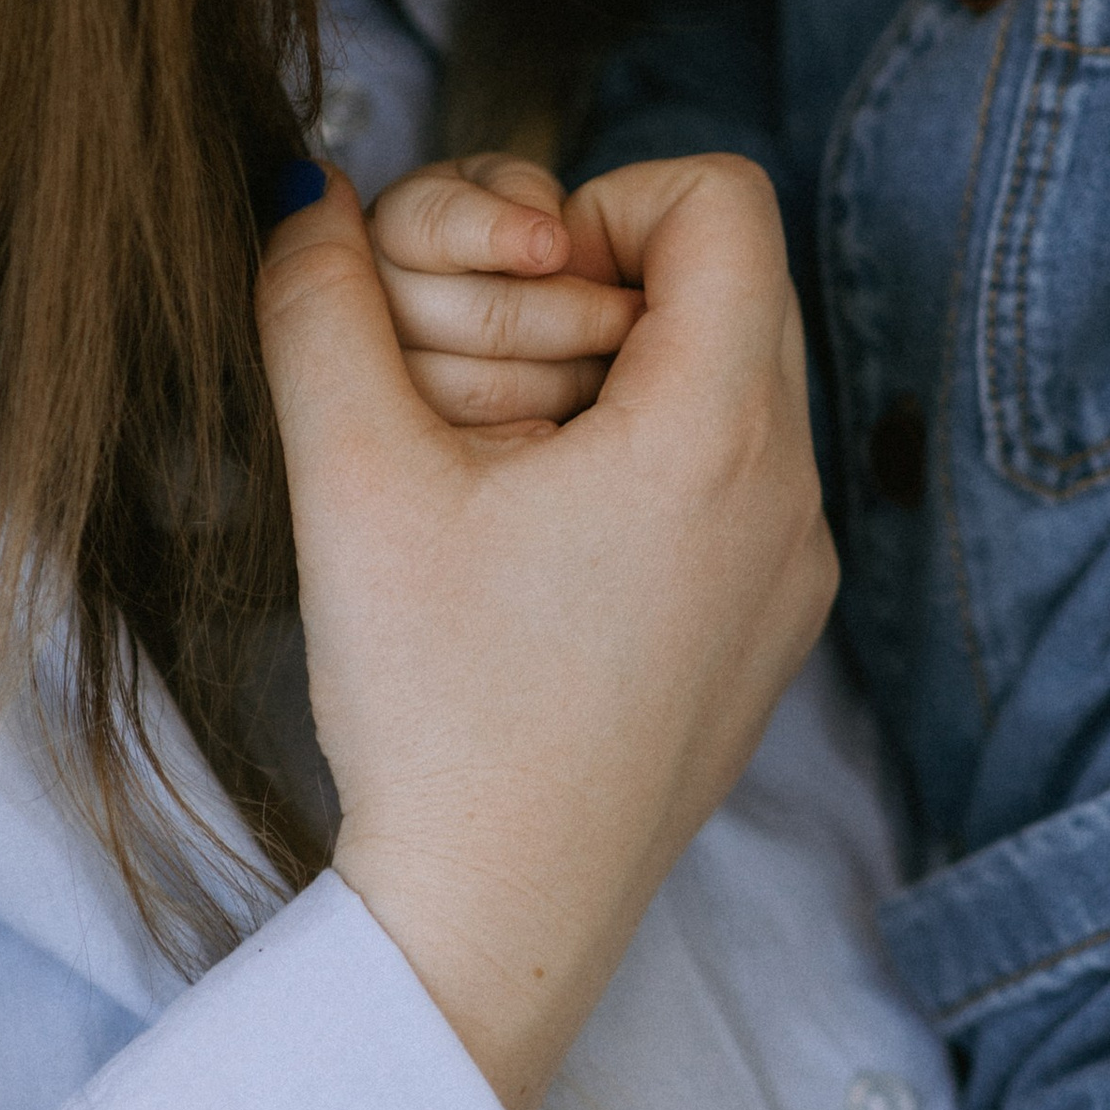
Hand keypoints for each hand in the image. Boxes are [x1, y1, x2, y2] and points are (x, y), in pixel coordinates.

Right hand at [258, 159, 833, 1109]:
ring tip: (499, 480)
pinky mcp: (770, 635)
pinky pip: (727, 484)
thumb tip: (314, 189)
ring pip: (720, 385)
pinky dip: (636, 474)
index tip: (507, 293)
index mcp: (720, 431)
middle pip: (719, 283)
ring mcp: (795, 571)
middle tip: (478, 392)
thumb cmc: (437, 710)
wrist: (497, 920)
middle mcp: (793, 492)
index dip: (595, 204)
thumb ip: (320, 302)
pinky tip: (538, 558)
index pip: (717, 195)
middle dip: (582, 296)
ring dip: (601, 388)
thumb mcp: (350, 480)